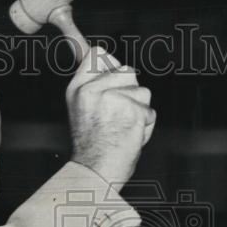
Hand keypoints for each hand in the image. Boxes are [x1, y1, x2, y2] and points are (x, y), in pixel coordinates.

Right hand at [67, 46, 155, 186]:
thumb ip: (95, 86)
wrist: (96, 172)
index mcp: (77, 89)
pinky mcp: (131, 111)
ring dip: (139, 110)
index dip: (110, 62)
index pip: (97, 54)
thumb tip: (100, 58)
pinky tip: (129, 136)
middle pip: (126, 70)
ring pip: (142, 90)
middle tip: (118, 114)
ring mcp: (112, 99)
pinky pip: (149, 111)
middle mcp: (92, 90)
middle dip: (130, 91)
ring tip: (123, 128)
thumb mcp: (84, 111)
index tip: (113, 71)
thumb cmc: (92, 147)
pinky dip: (145, 126)